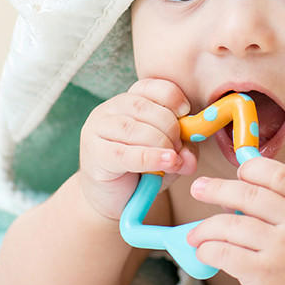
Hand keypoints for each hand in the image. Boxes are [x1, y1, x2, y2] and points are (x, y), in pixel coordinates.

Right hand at [77, 78, 193, 221]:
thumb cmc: (143, 170)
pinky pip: (125, 154)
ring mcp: (98, 129)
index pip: (150, 86)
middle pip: (144, 107)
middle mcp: (110, 109)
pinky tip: (167, 163)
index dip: (172, 96)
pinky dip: (150, 158)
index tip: (186, 112)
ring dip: (161, 144)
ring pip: (134, 129)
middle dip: (170, 127)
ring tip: (173, 160)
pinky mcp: (95, 153)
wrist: (114, 197)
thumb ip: (184, 151)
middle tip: (180, 148)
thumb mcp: (170, 156)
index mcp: (129, 101)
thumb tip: (189, 157)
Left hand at [187, 158, 284, 284]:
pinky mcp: (264, 272)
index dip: (251, 169)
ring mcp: (281, 248)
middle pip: (247, 194)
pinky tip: (204, 253)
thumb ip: (276, 204)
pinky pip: (224, 253)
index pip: (276, 175)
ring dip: (204, 228)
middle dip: (215, 189)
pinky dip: (206, 250)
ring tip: (194, 235)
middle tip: (198, 189)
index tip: (236, 175)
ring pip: (230, 226)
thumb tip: (226, 192)